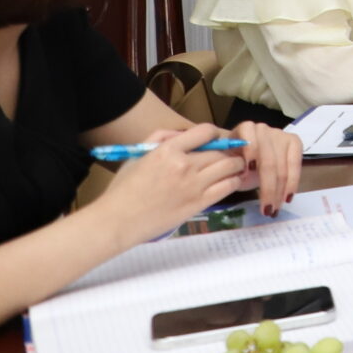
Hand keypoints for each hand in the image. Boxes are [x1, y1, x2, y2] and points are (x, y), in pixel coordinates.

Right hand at [99, 126, 246, 241]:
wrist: (117, 221)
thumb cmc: (123, 189)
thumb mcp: (137, 155)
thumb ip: (160, 139)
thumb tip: (182, 134)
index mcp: (168, 150)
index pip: (205, 131)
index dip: (213, 134)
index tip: (214, 140)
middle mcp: (184, 165)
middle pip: (221, 151)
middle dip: (228, 151)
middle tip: (229, 155)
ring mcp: (194, 185)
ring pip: (229, 167)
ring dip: (236, 165)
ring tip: (234, 167)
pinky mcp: (199, 203)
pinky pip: (228, 187)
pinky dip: (234, 181)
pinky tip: (232, 181)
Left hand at [229, 121, 304, 214]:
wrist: (247, 154)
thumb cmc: (235, 161)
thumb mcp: (229, 165)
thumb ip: (232, 168)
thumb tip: (242, 175)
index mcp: (243, 129)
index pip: (248, 138)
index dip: (249, 155)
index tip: (245, 176)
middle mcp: (263, 129)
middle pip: (268, 161)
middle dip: (268, 188)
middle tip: (266, 210)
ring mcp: (280, 135)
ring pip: (282, 167)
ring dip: (280, 191)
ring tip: (275, 209)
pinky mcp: (294, 142)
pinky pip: (295, 164)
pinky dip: (292, 183)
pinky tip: (288, 197)